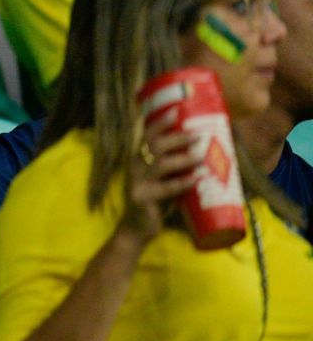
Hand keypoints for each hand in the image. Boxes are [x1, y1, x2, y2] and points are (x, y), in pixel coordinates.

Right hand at [117, 110, 199, 246]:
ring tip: (201, 155)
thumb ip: (174, 167)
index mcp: (138, 159)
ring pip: (161, 164)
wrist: (137, 229)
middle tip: (197, 135)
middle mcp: (134, 167)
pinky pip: (166, 188)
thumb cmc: (155, 201)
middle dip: (176, 138)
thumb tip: (205, 152)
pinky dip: (183, 182)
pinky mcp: (143, 198)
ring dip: (182, 158)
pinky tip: (196, 179)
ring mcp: (137, 182)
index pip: (146, 136)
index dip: (159, 123)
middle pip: (154, 146)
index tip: (176, 112)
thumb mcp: (161, 180)